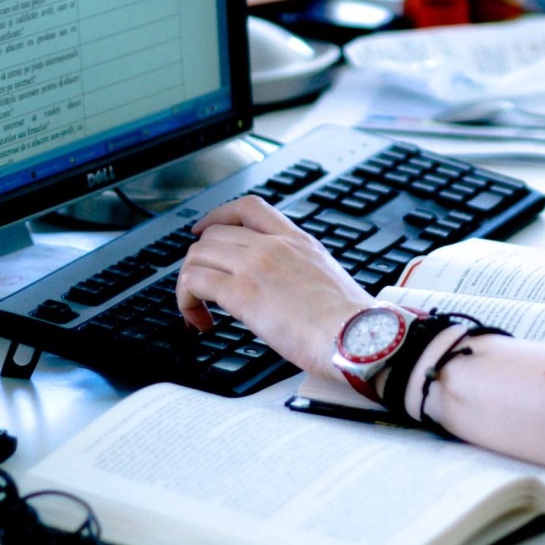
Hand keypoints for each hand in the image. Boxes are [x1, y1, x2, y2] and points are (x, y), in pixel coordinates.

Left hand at [175, 196, 370, 372]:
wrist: (357, 337)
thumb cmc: (351, 322)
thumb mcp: (328, 279)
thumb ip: (301, 274)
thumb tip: (286, 291)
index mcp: (299, 240)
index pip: (250, 207)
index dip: (218, 215)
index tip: (204, 230)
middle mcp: (275, 245)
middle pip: (214, 234)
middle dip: (199, 261)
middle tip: (202, 289)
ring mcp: (256, 265)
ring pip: (198, 255)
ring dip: (189, 283)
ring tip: (198, 311)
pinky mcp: (242, 292)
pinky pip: (193, 282)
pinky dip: (186, 302)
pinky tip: (199, 321)